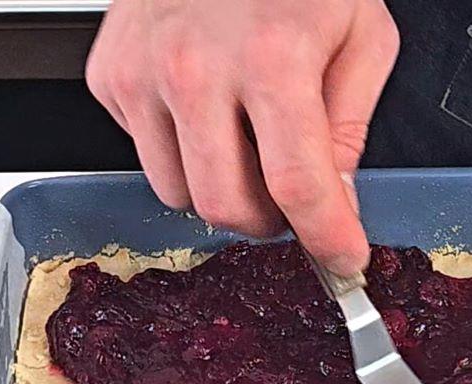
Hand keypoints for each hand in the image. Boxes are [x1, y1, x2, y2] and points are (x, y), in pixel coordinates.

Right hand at [85, 0, 399, 274]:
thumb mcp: (361, 35)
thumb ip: (348, 128)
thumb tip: (334, 203)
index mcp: (271, 57)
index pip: (297, 185)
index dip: (327, 238)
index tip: (343, 260)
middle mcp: (195, 67)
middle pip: (225, 206)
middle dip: (269, 223)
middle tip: (291, 201)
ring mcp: (142, 72)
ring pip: (178, 193)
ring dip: (221, 188)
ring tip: (245, 139)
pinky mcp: (110, 75)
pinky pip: (146, 155)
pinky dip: (180, 149)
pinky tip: (204, 106)